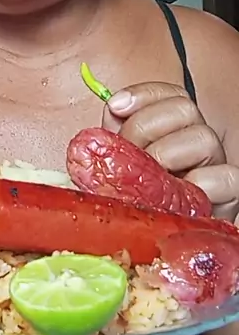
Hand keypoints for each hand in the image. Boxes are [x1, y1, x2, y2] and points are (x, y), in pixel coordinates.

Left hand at [102, 81, 238, 220]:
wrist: (156, 241)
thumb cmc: (133, 203)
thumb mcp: (115, 168)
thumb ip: (111, 140)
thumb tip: (107, 120)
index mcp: (169, 129)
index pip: (167, 94)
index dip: (142, 95)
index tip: (116, 108)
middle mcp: (194, 140)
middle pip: (183, 107)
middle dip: (145, 127)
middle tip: (128, 155)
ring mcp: (213, 164)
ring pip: (202, 137)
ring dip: (167, 154)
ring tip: (149, 179)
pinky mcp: (228, 193)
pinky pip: (226, 177)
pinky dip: (201, 183)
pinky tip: (177, 195)